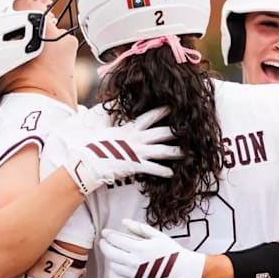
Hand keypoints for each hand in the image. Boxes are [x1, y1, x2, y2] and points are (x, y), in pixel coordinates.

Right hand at [63, 106, 181, 194]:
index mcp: (130, 128)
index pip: (149, 117)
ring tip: (188, 153)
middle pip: (161, 133)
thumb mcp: (102, 127)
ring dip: (176, 152)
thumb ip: (110, 116)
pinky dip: (163, 171)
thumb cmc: (94, 144)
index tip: (173, 106)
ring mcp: (137, 152)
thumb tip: (112, 104)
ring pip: (162, 150)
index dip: (162, 111)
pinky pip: (153, 168)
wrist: (88, 161)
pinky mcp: (135, 166)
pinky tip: (172, 173)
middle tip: (190, 129)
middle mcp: (137, 139)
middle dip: (176, 131)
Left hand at [99, 218, 205, 277]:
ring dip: (109, 258)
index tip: (105, 232)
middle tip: (103, 241)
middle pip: (110, 253)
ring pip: (112, 266)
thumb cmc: (172, 252)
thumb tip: (124, 222)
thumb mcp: (157, 235)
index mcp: (140, 248)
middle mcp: (135, 262)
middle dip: (104, 245)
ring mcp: (134, 275)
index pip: (116, 240)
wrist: (183, 271)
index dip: (108, 235)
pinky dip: (113, 273)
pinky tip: (116, 266)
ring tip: (112, 252)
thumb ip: (139, 228)